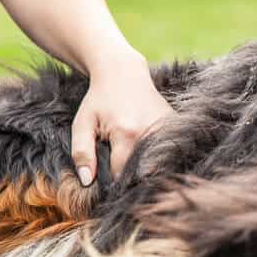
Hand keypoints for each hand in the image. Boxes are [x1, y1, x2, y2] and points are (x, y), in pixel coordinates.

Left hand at [71, 53, 175, 182]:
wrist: (123, 72)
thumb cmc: (98, 100)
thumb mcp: (82, 124)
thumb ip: (81, 153)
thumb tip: (86, 181)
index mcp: (126, 134)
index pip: (121, 175)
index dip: (113, 183)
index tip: (107, 184)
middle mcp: (150, 132)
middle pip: (142, 172)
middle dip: (130, 178)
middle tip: (119, 173)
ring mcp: (166, 127)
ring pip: (157, 163)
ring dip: (145, 167)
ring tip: (132, 160)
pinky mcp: (174, 123)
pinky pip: (166, 150)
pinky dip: (157, 155)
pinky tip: (146, 150)